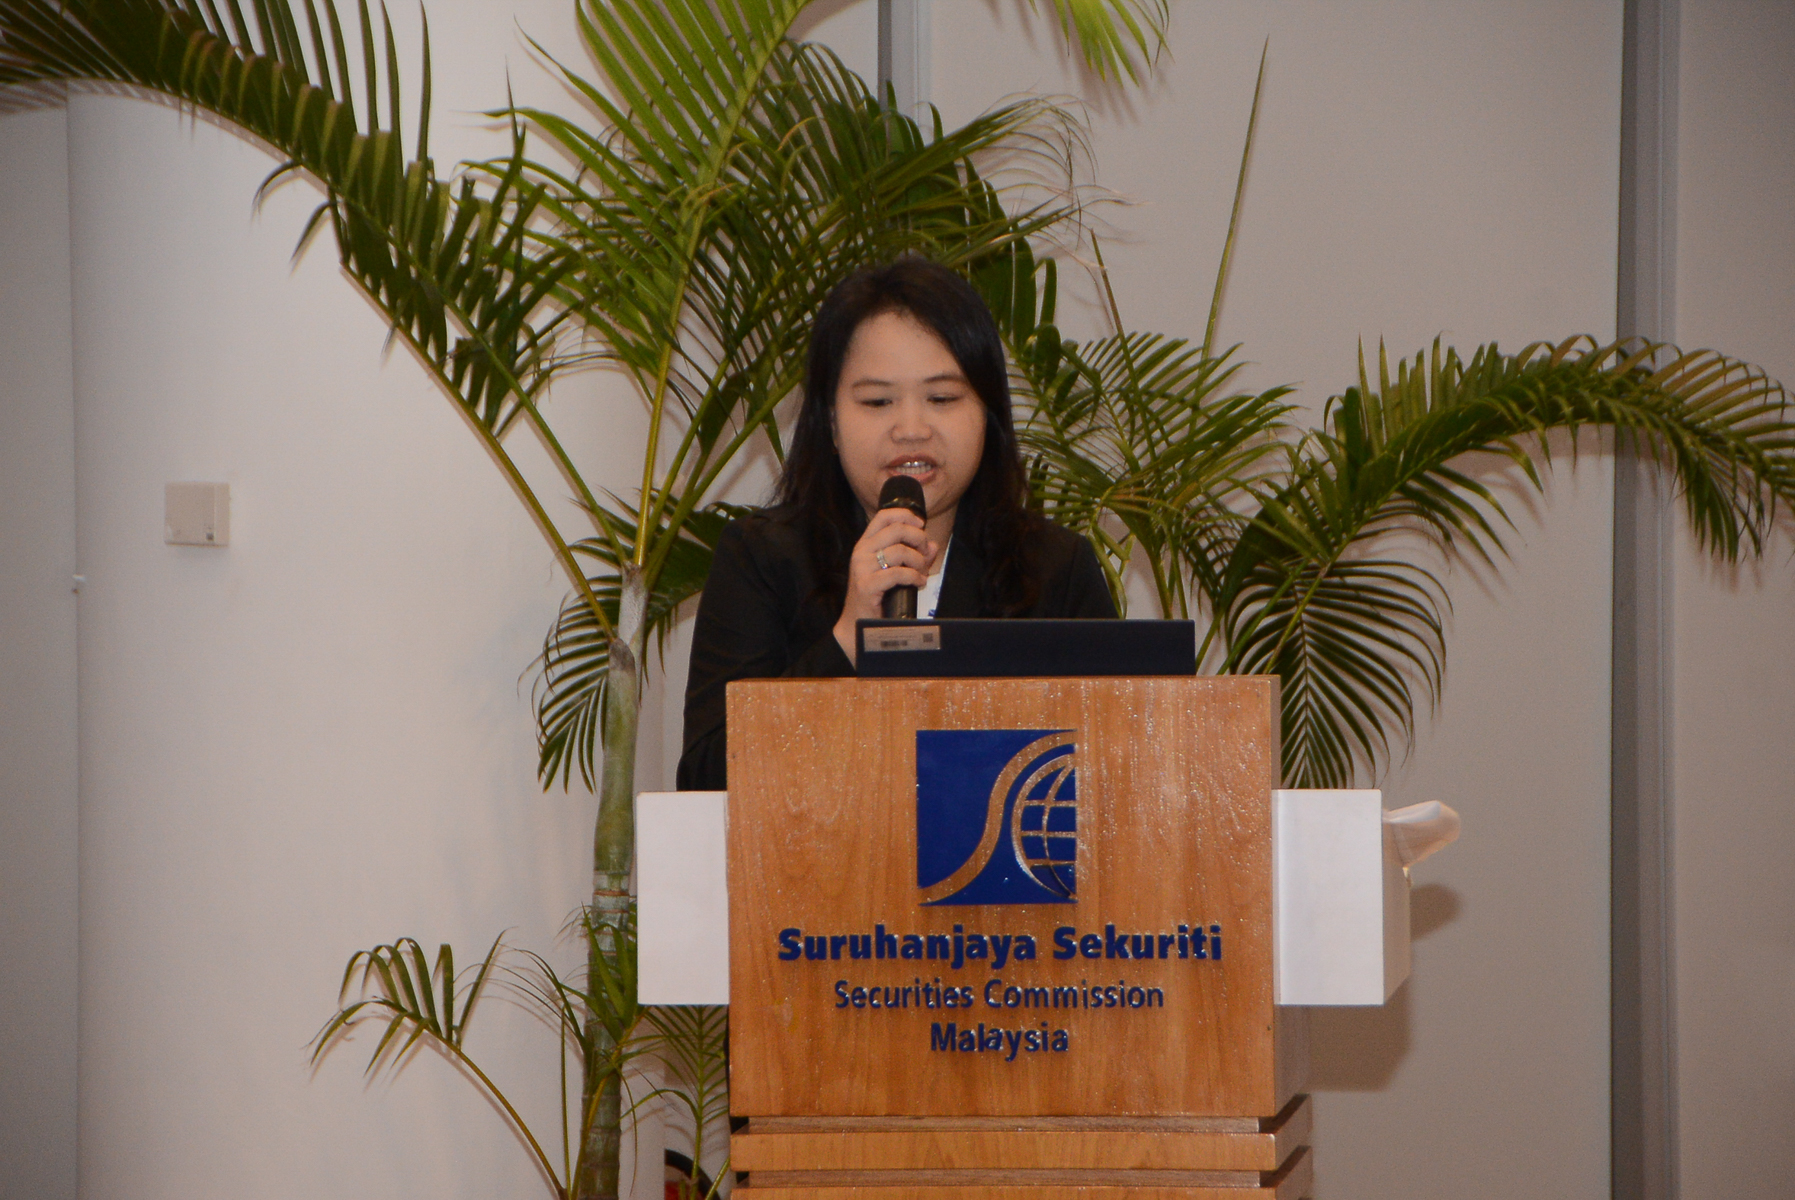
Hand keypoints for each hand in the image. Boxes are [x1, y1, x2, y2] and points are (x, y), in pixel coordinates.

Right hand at [834, 507, 938, 666]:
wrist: (858, 625)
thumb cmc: (877, 597)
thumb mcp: (895, 571)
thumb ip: (915, 557)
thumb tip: (932, 545)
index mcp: (865, 544)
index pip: (884, 516)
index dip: (906, 516)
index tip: (921, 526)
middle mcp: (861, 552)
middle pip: (897, 530)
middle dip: (918, 539)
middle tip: (924, 553)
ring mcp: (862, 568)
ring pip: (900, 551)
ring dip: (918, 561)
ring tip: (921, 573)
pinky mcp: (867, 585)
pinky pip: (898, 573)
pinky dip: (914, 577)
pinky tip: (918, 583)